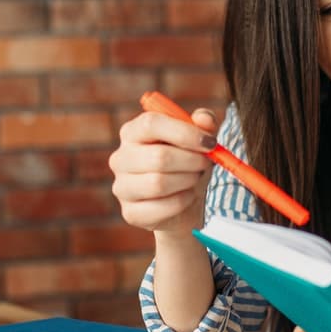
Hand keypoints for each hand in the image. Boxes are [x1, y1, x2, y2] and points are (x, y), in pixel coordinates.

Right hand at [109, 106, 219, 235]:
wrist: (184, 202)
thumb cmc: (188, 163)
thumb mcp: (199, 140)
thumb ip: (204, 123)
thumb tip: (204, 118)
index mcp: (132, 132)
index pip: (150, 124)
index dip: (184, 132)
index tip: (209, 143)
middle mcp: (120, 158)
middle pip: (159, 157)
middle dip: (192, 161)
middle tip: (205, 163)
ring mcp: (121, 187)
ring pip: (159, 183)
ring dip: (188, 181)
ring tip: (195, 178)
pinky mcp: (130, 213)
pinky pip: (161, 207)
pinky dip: (182, 202)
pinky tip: (187, 197)